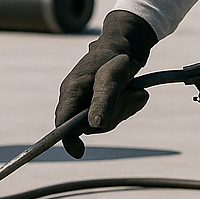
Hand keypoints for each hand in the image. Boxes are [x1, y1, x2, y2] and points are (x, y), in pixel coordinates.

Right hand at [54, 10, 158, 157]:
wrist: (127, 46)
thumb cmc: (114, 58)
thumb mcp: (112, 78)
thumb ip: (103, 101)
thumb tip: (95, 125)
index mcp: (71, 91)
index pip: (63, 123)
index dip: (68, 139)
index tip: (79, 152)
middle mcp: (76, 99)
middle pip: (89, 126)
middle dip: (113, 116)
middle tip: (130, 97)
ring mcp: (89, 102)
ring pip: (104, 122)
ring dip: (124, 109)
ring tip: (136, 92)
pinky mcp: (102, 103)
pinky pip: (114, 115)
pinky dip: (128, 106)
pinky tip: (136, 93)